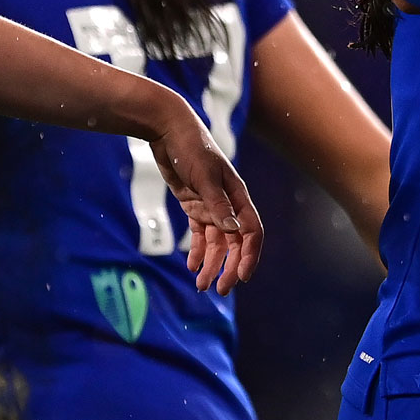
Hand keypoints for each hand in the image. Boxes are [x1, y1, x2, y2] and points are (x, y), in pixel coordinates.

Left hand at [147, 105, 262, 295]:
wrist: (168, 129)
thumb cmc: (190, 147)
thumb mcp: (204, 175)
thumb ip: (217, 204)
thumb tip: (233, 231)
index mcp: (237, 195)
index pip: (251, 231)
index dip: (249, 255)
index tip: (241, 276)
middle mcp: (228, 203)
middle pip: (234, 242)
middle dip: (229, 267)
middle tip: (219, 290)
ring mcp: (210, 205)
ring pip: (216, 242)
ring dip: (211, 264)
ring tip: (201, 285)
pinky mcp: (194, 204)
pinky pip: (199, 233)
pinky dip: (196, 250)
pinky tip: (191, 266)